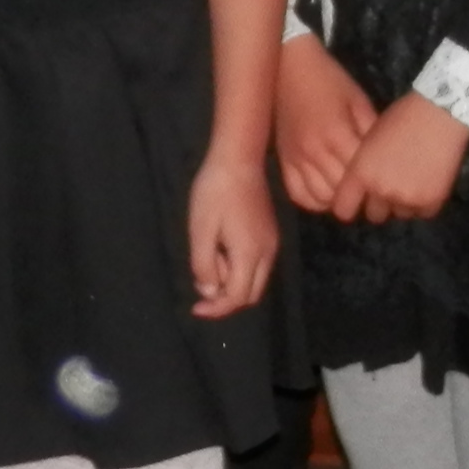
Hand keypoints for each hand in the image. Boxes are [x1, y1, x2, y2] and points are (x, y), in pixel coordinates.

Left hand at [188, 151, 277, 314]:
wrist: (238, 159)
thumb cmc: (215, 192)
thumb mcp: (201, 230)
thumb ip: (204, 264)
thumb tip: (209, 292)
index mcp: (250, 254)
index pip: (237, 297)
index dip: (217, 308)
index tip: (195, 308)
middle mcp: (268, 253)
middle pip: (251, 294)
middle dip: (226, 299)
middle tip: (201, 287)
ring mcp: (272, 243)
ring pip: (256, 281)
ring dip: (232, 283)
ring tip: (208, 263)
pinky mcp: (270, 233)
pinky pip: (258, 265)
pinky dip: (240, 270)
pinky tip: (221, 253)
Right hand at [273, 36, 376, 211]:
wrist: (290, 67)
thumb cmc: (329, 81)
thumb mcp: (358, 101)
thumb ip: (371, 131)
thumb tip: (386, 159)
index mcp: (338, 135)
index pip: (361, 175)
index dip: (375, 184)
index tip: (386, 185)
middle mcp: (315, 152)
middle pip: (342, 191)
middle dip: (359, 196)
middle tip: (371, 192)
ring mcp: (296, 159)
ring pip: (321, 198)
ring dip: (338, 200)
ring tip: (349, 193)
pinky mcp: (283, 161)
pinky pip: (298, 194)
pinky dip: (314, 201)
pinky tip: (327, 193)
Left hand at [330, 90, 468, 223]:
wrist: (438, 114)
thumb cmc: (401, 118)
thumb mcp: (370, 139)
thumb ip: (362, 167)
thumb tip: (360, 188)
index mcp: (361, 173)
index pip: (343, 209)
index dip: (347, 207)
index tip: (355, 204)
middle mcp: (380, 190)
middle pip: (374, 215)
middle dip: (379, 204)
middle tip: (390, 186)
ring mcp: (406, 198)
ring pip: (399, 213)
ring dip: (402, 203)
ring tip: (412, 180)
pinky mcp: (430, 201)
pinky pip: (422, 213)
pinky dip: (423, 202)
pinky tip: (427, 182)